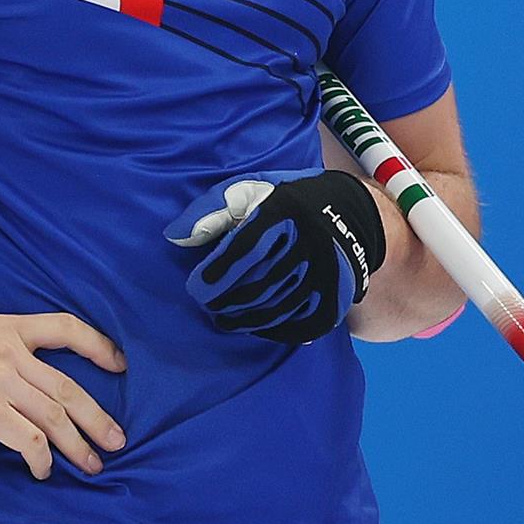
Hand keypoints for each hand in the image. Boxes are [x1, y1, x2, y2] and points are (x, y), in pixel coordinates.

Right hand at [0, 308, 126, 479]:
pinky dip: (42, 459)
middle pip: (68, 386)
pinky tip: (44, 472)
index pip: (65, 327)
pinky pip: (28, 440)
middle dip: (97, 417)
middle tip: (116, 439)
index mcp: (5, 328)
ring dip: (78, 445)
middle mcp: (9, 353)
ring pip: (54, 417)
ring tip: (93, 464)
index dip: (97, 345)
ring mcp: (0, 383)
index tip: (119, 364)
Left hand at [167, 169, 385, 344]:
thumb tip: (174, 237)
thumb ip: (211, 210)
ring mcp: (326, 272)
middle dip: (226, 301)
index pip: (245, 249)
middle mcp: (310, 241)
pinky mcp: (335, 297)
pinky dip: (273, 330)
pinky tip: (255, 325)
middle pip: (258, 284)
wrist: (349, 216)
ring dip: (244, 320)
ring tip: (225, 318)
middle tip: (209, 305)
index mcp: (286, 210)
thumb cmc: (286, 203)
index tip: (197, 288)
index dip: (217, 273)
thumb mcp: (249, 192)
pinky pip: (299, 324)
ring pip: (276, 308)